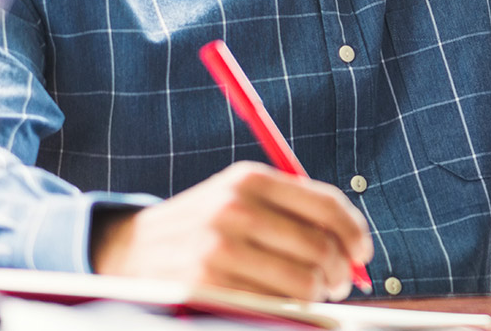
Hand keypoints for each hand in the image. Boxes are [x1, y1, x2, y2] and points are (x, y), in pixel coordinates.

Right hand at [90, 161, 371, 301]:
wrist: (128, 251)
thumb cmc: (201, 227)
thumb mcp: (240, 199)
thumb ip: (294, 211)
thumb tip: (354, 247)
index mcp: (249, 180)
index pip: (326, 206)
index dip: (354, 233)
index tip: (362, 253)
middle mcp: (234, 209)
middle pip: (319, 248)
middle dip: (338, 272)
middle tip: (338, 284)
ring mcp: (218, 248)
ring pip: (302, 283)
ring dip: (316, 296)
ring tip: (311, 296)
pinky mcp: (206, 285)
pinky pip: (272, 305)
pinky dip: (287, 310)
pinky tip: (283, 306)